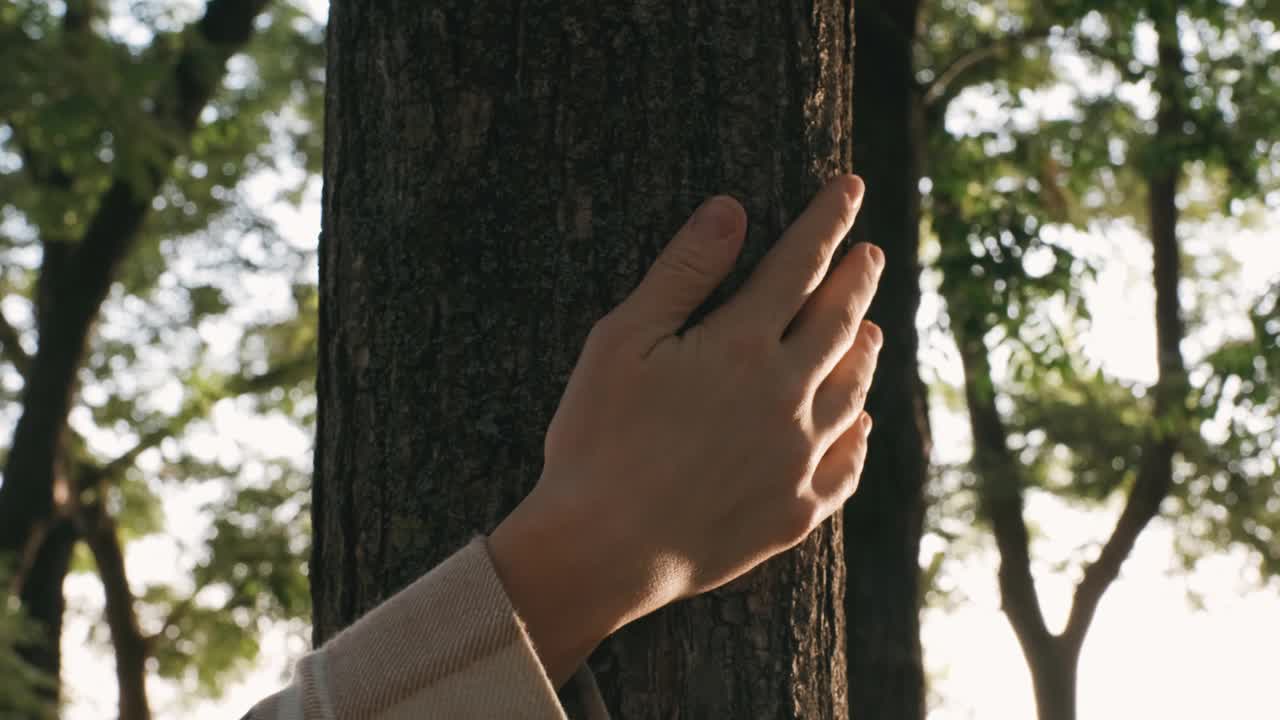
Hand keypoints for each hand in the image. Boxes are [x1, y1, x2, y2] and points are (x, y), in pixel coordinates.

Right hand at [489, 175, 882, 685]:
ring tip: (873, 330)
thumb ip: (682, 273)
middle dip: (858, 279)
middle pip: (839, 322)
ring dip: (865, 352)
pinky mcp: (795, 511)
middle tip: (873, 254)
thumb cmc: (598, 439)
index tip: (852, 188)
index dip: (828, 221)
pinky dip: (859, 436)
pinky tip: (861, 426)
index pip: (800, 264)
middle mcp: (786, 396)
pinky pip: (845, 466)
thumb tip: (731, 209)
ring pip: (851, 391)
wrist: (604, 550)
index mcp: (741, 345)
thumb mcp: (623, 341)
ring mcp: (797, 458)